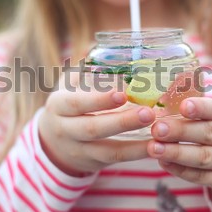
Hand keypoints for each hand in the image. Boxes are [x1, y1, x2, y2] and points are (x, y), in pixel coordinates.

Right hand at [38, 73, 155, 175]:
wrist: (53, 142)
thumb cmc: (68, 105)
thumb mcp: (69, 86)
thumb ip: (86, 70)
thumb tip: (110, 48)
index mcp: (59, 106)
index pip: (76, 103)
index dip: (98, 100)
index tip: (122, 94)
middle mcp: (65, 130)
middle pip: (93, 129)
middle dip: (122, 122)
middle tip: (149, 113)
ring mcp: (79, 150)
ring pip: (108, 150)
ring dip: (135, 145)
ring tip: (159, 135)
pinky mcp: (94, 163)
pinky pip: (116, 160)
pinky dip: (137, 155)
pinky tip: (155, 147)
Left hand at [147, 97, 211, 211]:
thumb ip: (197, 112)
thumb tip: (163, 102)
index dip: (201, 107)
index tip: (183, 106)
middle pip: (209, 133)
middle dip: (180, 131)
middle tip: (157, 129)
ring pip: (204, 157)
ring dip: (176, 152)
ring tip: (154, 148)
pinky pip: (201, 177)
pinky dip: (180, 170)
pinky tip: (163, 162)